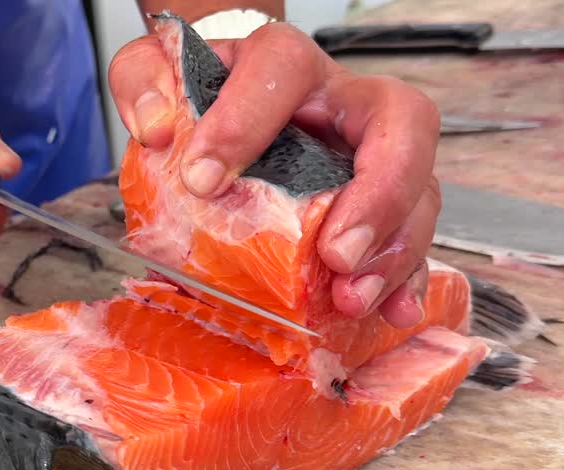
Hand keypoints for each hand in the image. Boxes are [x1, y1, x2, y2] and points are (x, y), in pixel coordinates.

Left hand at [108, 21, 440, 328]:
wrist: (225, 124)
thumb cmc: (201, 102)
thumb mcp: (155, 76)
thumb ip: (143, 83)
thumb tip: (157, 126)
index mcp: (284, 65)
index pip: (283, 65)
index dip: (246, 119)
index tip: (203, 179)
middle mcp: (345, 105)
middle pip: (403, 121)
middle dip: (379, 191)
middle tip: (334, 253)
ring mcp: (372, 157)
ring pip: (420, 188)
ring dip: (393, 250)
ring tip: (350, 295)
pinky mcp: (380, 208)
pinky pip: (412, 238)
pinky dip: (406, 278)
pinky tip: (392, 310)